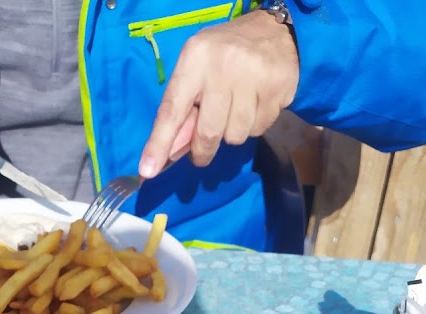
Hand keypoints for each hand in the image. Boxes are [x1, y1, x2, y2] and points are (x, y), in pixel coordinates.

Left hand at [139, 9, 298, 174]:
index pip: (173, 110)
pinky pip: (259, 129)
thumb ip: (182, 108)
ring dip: (232, 133)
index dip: (160, 143)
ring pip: (235, 136)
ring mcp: (253, 76)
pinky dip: (254, 125)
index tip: (148, 170)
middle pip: (207, 133)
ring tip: (236, 109)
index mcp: (195, 58)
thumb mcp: (195, 69)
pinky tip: (255, 103)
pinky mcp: (277, 88)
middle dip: (202, 151)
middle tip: (201, 152)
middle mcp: (223, 65)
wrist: (273, 31)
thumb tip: (169, 154)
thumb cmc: (223, 55)